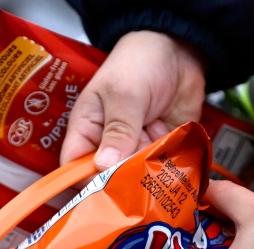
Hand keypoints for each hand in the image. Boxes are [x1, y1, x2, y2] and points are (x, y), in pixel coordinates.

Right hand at [61, 31, 206, 169]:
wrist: (179, 51)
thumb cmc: (139, 62)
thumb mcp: (124, 93)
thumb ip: (118, 129)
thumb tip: (103, 165)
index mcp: (87, 129)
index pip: (74, 167)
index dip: (84, 182)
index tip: (102, 192)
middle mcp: (110, 146)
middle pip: (109, 179)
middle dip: (125, 182)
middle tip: (141, 176)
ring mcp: (137, 150)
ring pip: (139, 178)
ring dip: (151, 175)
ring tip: (162, 160)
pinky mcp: (162, 152)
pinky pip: (164, 171)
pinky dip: (171, 170)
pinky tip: (177, 162)